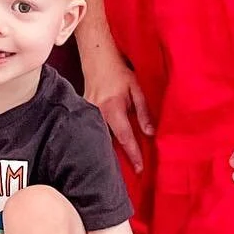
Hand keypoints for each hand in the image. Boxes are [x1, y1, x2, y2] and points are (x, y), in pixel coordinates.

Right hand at [82, 55, 152, 172]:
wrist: (97, 58)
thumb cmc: (119, 72)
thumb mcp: (137, 88)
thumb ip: (144, 111)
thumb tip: (150, 133)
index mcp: (112, 108)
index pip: (125, 137)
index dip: (133, 154)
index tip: (139, 170)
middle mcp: (97, 113)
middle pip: (107, 143)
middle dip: (116, 160)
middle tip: (127, 175)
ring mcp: (87, 113)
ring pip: (98, 137)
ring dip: (107, 151)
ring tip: (115, 168)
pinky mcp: (83, 111)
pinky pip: (93, 129)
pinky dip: (100, 139)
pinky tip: (105, 149)